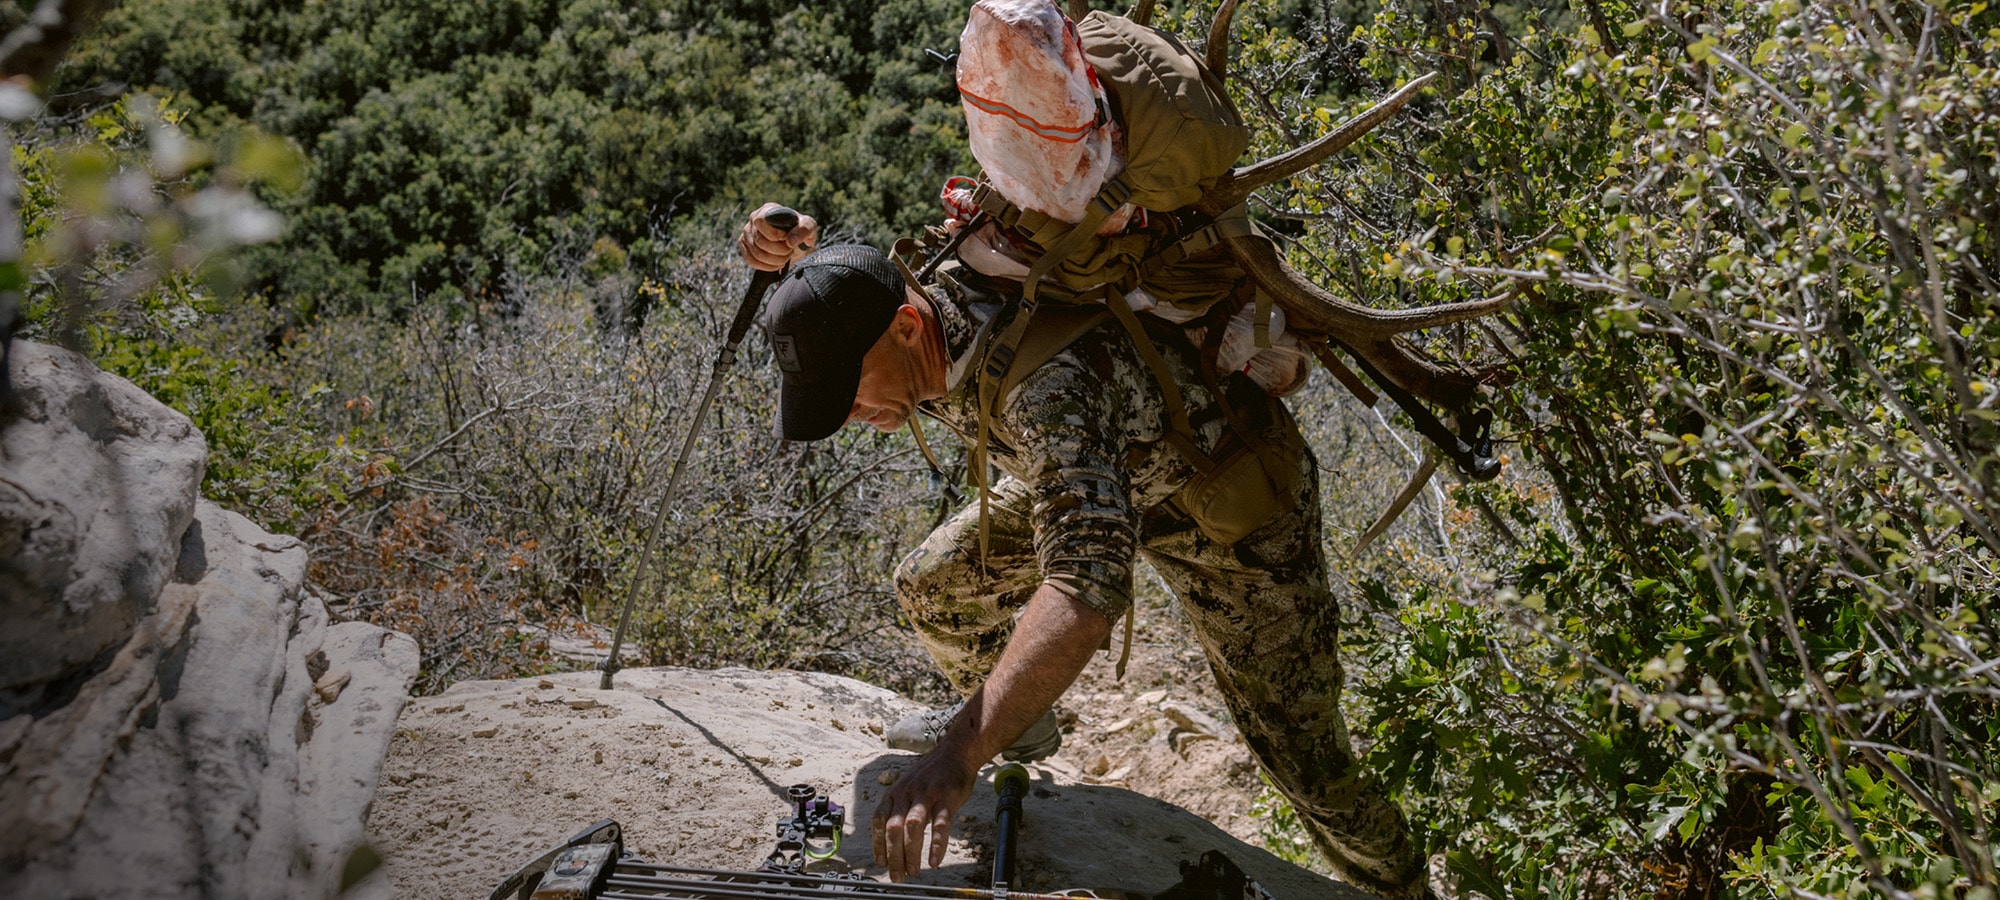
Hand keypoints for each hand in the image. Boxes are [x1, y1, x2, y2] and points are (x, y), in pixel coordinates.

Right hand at [738, 202, 817, 271]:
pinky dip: (766, 266)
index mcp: (767, 210)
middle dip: (779, 251)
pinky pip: (751, 261)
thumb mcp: (808, 225)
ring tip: (785, 258)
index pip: (761, 222)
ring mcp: (747, 233)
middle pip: (760, 241)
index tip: (788, 240)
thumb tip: (790, 241)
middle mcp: (753, 219)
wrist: (794, 238)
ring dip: (774, 260)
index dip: (775, 235)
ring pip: (756, 253)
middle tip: (790, 252)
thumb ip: (804, 229)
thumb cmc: (800, 229)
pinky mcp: (745, 246)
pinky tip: (776, 264)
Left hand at [872, 748, 976, 881]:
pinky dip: (936, 844)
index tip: (880, 862)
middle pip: (894, 828)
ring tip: (914, 871)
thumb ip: (900, 808)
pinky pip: (940, 824)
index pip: (879, 820)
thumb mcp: (909, 787)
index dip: (877, 844)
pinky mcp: (947, 798)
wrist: (957, 752)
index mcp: (895, 792)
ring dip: (911, 852)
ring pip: (913, 827)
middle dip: (893, 855)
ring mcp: (927, 794)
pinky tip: (935, 860)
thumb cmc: (933, 774)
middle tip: (897, 875)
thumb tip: (893, 837)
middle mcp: (907, 793)